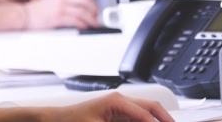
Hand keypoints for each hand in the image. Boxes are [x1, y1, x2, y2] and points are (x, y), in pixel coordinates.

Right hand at [24, 0, 99, 29]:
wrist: (22, 15)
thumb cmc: (34, 12)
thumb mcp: (50, 3)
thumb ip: (62, 5)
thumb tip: (73, 11)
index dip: (92, 2)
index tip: (94, 9)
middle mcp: (62, 0)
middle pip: (85, 0)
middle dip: (94, 9)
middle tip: (96, 17)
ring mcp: (60, 8)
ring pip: (82, 11)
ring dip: (91, 19)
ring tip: (93, 24)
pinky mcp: (57, 18)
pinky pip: (75, 20)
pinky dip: (82, 24)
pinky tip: (84, 27)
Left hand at [54, 92, 173, 121]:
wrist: (57, 120)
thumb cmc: (72, 121)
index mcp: (116, 100)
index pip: (144, 113)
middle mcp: (120, 100)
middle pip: (151, 107)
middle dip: (164, 118)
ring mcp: (120, 107)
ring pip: (146, 112)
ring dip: (156, 120)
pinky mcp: (118, 115)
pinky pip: (137, 118)